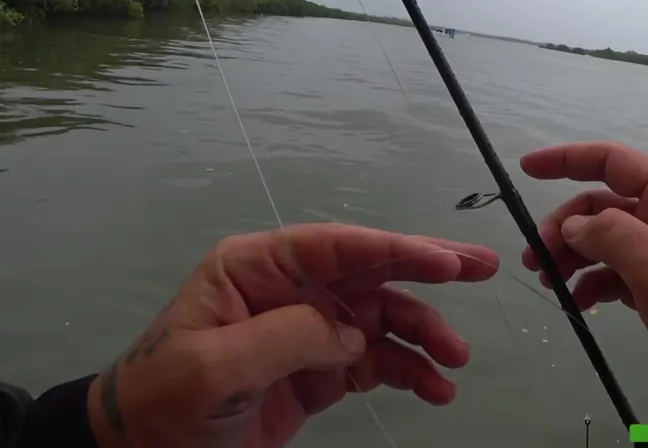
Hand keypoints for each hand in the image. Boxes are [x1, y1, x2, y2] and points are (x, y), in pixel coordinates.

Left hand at [86, 223, 498, 447]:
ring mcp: (308, 331)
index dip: (395, 250)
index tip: (446, 262)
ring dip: (423, 335)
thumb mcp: (213, 366)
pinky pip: (376, 363)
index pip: (337, 247)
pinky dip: (409, 373)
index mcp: (256, 268)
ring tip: (455, 360)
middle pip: (371, 272)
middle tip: (484, 269)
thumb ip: (286, 336)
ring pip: (381, 321)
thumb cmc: (163, 400)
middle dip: (428, 272)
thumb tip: (349, 332)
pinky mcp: (319, 372)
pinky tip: (435, 389)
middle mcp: (290, 290)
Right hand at [520, 142, 647, 424]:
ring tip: (549, 284)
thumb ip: (615, 237)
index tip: (526, 168)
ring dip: (573, 256)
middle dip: (564, 225)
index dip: (568, 160)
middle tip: (534, 260)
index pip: (615, 163)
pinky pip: (617, 275)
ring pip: (606, 242)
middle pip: (603, 205)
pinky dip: (592, 284)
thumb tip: (574, 223)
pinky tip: (579, 303)